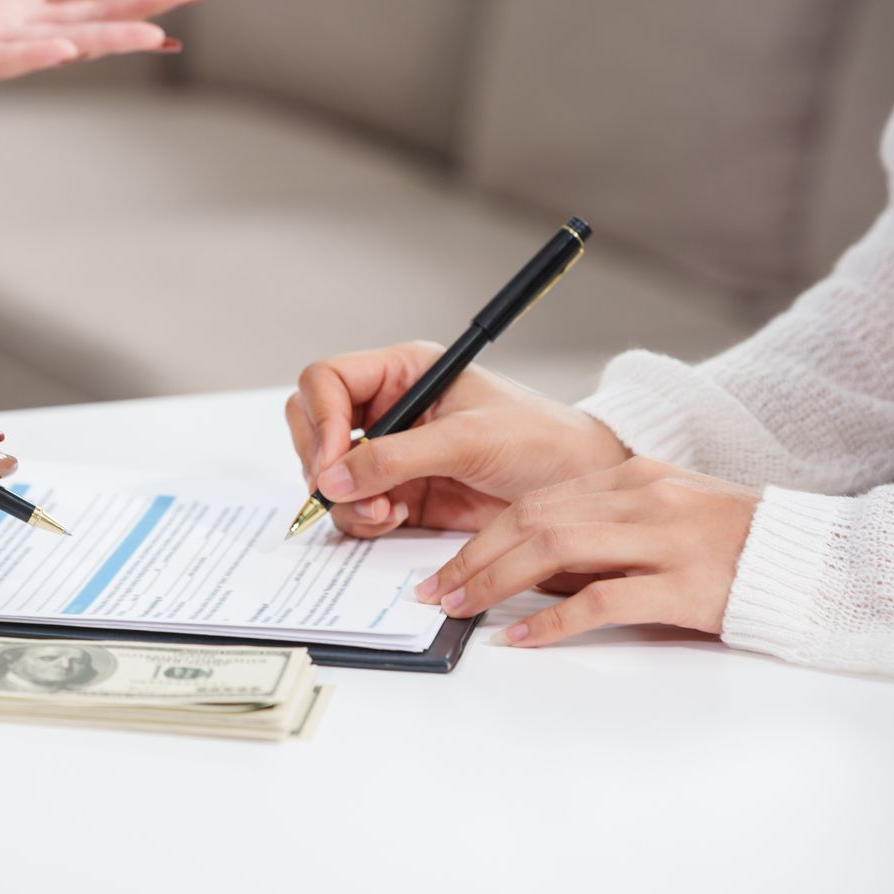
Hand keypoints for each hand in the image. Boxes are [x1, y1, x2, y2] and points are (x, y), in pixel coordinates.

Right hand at [285, 341, 630, 538]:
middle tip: (346, 492)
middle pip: (313, 427)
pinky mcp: (400, 495)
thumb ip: (397, 456)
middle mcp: (390, 410)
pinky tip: (395, 521)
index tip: (333, 460)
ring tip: (387, 513)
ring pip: (328, 475)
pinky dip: (363, 521)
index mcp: (403, 373)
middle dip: (323, 464)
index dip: (320, 418)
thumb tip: (333, 478)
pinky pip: (354, 509)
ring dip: (346, 500)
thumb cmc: (541, 440)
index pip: (327, 381)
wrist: (580, 488)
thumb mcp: (469, 439)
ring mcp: (391, 455)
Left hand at [419, 457, 760, 646]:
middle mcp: (642, 498)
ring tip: (463, 608)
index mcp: (632, 476)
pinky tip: (522, 637)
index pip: (536, 499)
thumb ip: (602, 530)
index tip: (446, 564)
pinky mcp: (685, 585)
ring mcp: (664, 539)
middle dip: (474, 557)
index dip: (482, 533)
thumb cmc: (734, 545)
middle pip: (534, 520)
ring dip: (497, 581)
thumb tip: (531, 568)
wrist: (813, 561)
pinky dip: (553, 620)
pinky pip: (603, 600)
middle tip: (437, 591)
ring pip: (556, 549)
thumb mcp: (662, 517)